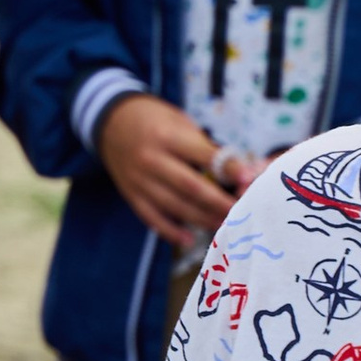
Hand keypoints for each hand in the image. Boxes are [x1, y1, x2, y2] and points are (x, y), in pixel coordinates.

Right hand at [96, 93, 236, 243]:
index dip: (229, 168)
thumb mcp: (179, 122)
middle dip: (220, 202)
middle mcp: (151, 159)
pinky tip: (190, 239)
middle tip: (243, 213)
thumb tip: (238, 173)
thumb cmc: (155, 120)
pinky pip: (152, 218)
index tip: (249, 180)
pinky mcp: (131, 194)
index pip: (203, 156)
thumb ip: (204, 147)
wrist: (110, 121)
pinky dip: (171, 232)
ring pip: (175, 206)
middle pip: (191, 187)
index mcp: (167, 136)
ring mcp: (139, 180)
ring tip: (226, 226)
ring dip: (203, 219)